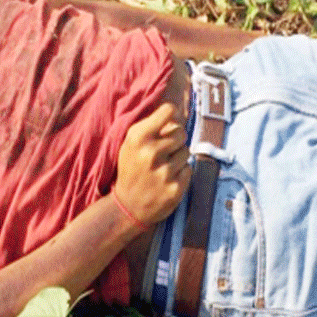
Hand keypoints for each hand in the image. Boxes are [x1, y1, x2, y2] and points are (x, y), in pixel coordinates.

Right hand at [114, 103, 191, 227]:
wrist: (128, 206)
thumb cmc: (132, 169)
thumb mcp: (131, 143)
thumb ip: (151, 126)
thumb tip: (178, 112)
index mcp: (138, 137)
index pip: (168, 110)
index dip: (172, 115)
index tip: (169, 122)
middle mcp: (151, 153)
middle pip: (181, 132)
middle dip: (175, 140)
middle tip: (164, 151)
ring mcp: (165, 172)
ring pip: (186, 151)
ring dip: (178, 158)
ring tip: (163, 167)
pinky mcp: (176, 188)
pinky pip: (189, 169)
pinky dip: (181, 173)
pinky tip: (167, 180)